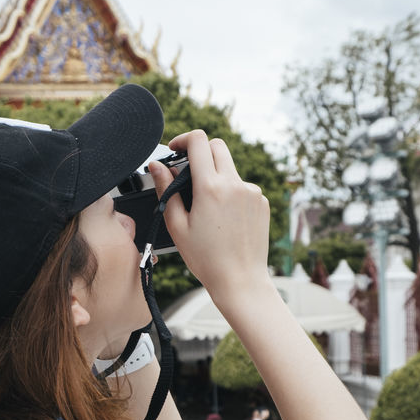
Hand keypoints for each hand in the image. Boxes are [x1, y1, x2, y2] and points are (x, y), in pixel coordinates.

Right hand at [150, 131, 270, 312]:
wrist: (240, 280)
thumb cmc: (205, 259)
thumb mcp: (177, 225)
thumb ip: (166, 190)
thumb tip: (158, 166)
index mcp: (211, 188)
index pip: (199, 141)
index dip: (183, 139)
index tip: (175, 150)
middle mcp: (235, 184)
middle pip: (217, 146)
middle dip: (201, 152)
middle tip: (188, 173)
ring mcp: (252, 192)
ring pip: (230, 168)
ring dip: (216, 176)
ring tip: (207, 208)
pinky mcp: (262, 202)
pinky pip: (242, 186)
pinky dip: (230, 193)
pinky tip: (224, 219)